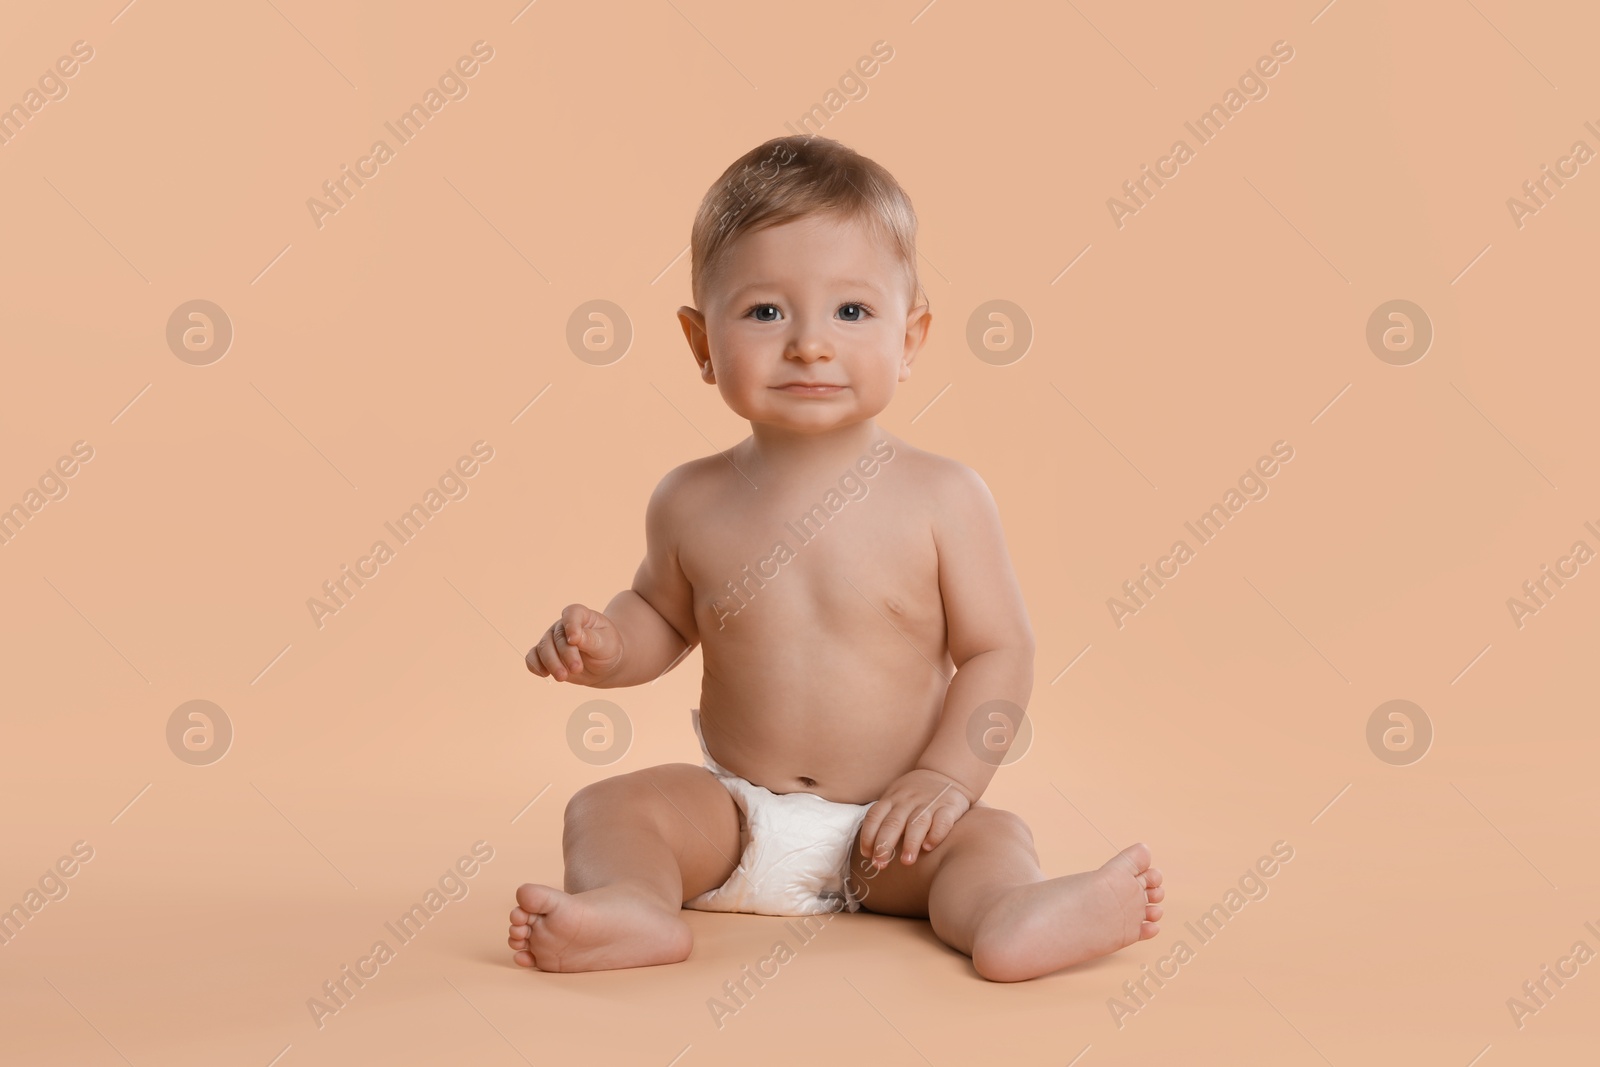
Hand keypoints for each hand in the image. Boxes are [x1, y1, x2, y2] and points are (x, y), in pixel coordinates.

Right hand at [525, 603, 622, 683]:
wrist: (604, 664)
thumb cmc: (607, 649)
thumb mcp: (606, 644)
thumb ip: (590, 639)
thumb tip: (574, 637)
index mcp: (580, 616)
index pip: (571, 614)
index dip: (571, 625)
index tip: (574, 640)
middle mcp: (563, 626)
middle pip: (557, 637)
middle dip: (566, 654)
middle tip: (577, 668)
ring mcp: (552, 640)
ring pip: (543, 649)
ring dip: (551, 663)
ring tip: (562, 677)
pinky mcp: (545, 656)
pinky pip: (532, 658)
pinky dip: (534, 666)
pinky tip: (544, 674)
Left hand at [858, 769, 973, 867]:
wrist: (946, 773)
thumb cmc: (915, 794)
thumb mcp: (896, 798)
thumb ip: (885, 818)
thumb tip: (869, 851)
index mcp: (892, 799)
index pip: (874, 816)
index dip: (868, 836)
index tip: (867, 854)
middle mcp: (908, 801)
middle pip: (893, 823)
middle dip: (884, 845)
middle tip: (880, 864)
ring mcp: (929, 803)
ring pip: (917, 823)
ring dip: (910, 843)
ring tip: (906, 861)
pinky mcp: (949, 807)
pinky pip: (942, 821)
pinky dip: (936, 834)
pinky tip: (929, 847)